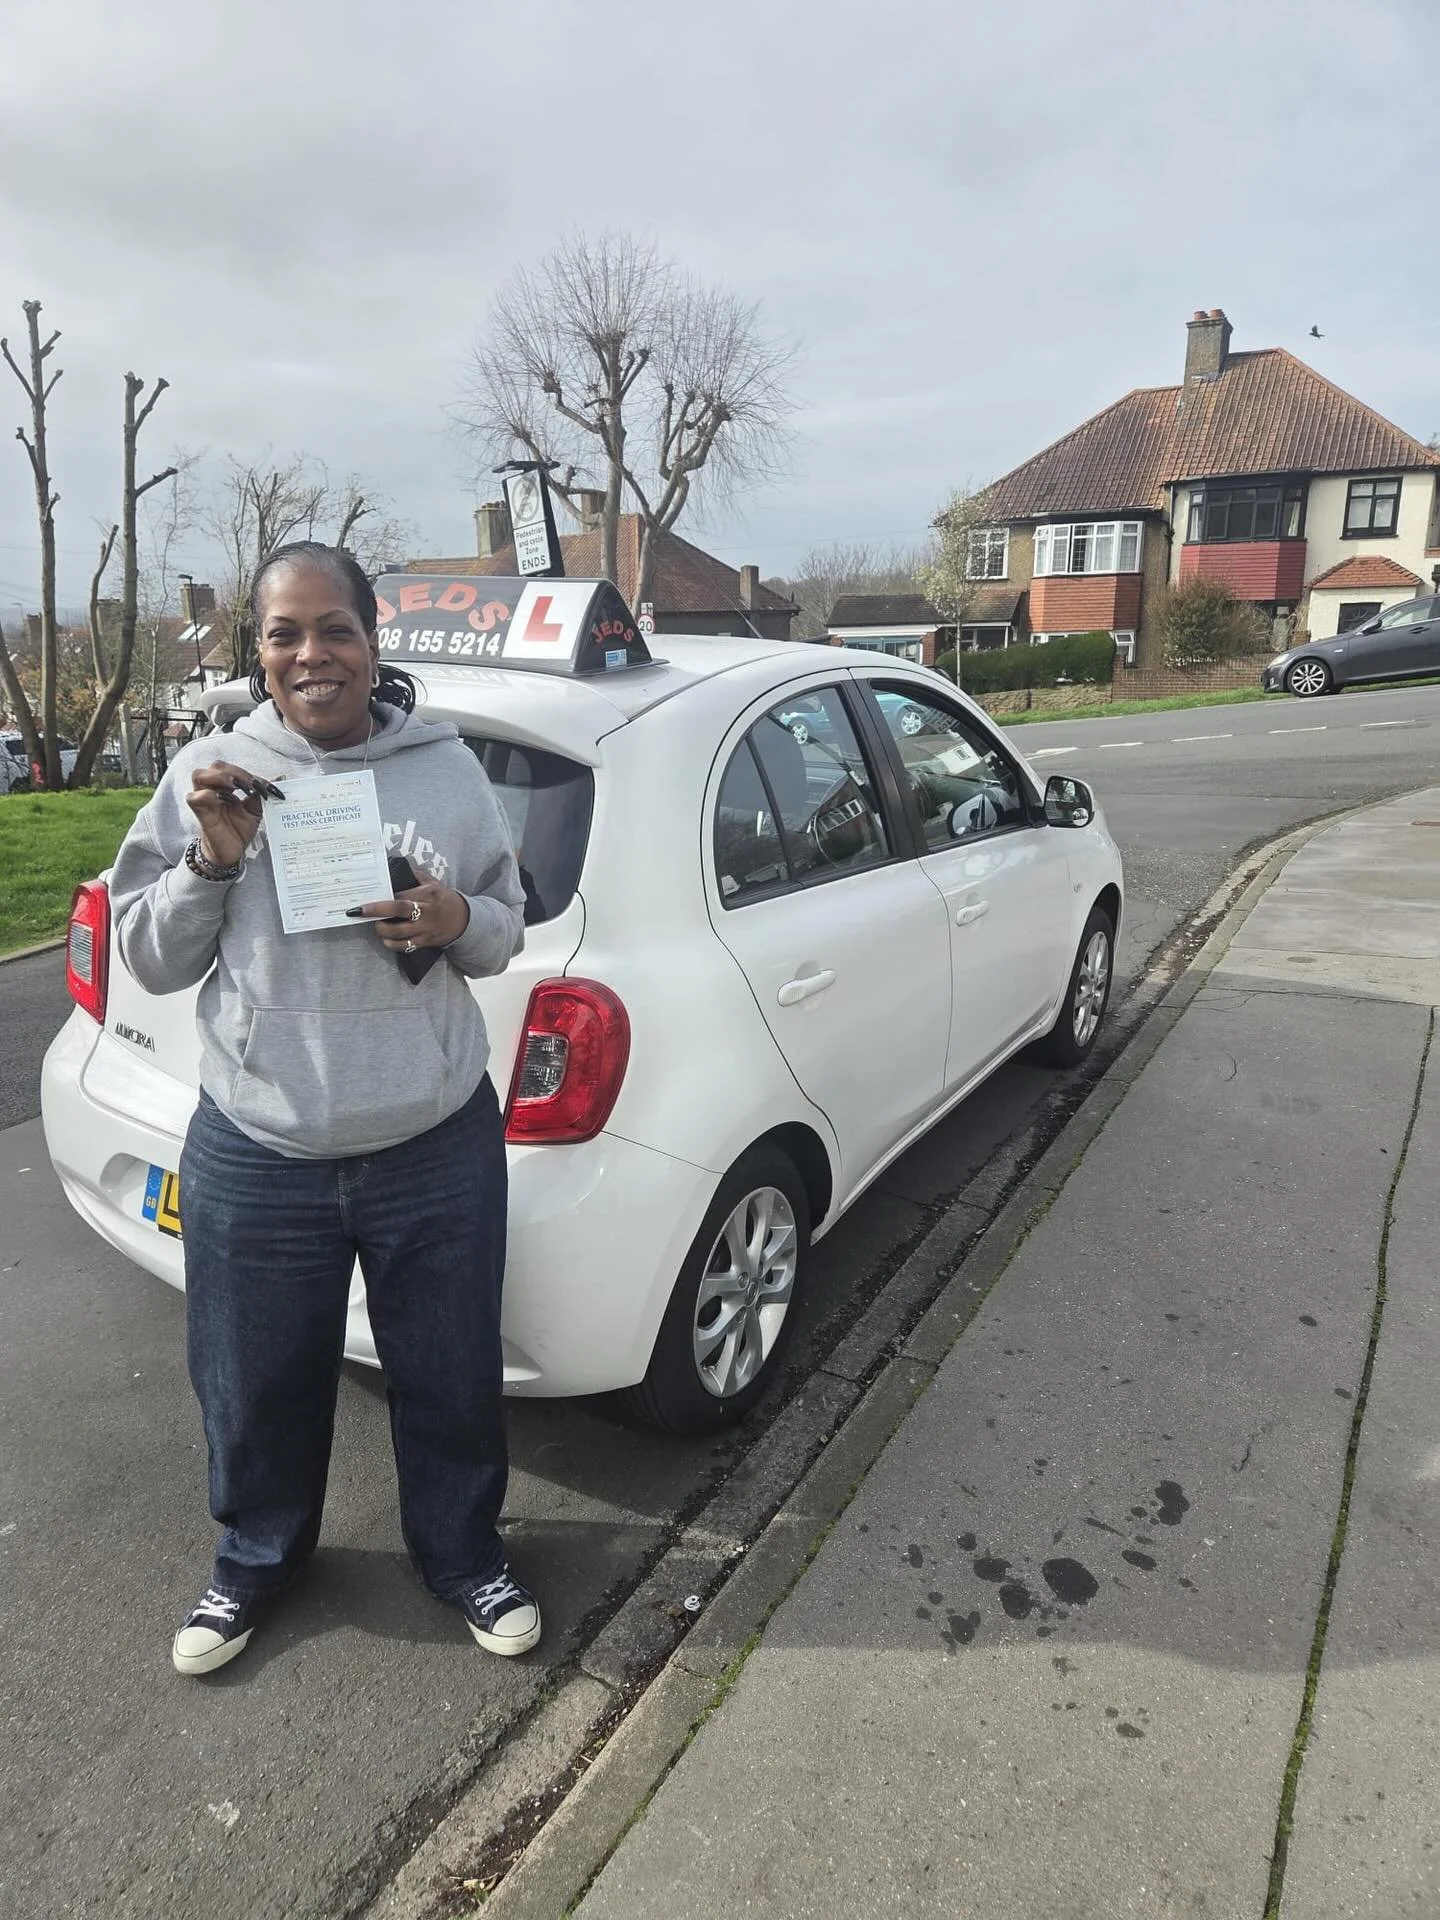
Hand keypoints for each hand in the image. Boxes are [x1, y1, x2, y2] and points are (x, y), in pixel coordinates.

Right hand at [186, 762, 284, 868]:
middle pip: (216, 766)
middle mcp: (211, 788)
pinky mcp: (199, 812)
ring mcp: (203, 799)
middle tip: (252, 785)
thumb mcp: (255, 810)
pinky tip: (225, 799)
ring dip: (221, 778)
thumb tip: (279, 778)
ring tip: (238, 788)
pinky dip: (209, 795)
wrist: (232, 851)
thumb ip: (262, 793)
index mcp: (225, 785)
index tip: (268, 787)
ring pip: (200, 775)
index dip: (251, 775)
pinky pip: (195, 797)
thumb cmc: (239, 829)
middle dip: (237, 772)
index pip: (234, 769)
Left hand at [346, 877, 470, 951]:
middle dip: (377, 911)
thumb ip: (417, 875)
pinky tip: (385, 939)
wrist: (464, 921)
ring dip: (382, 930)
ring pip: (399, 932)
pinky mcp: (425, 942)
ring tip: (376, 925)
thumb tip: (396, 868)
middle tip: (360, 911)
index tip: (368, 898)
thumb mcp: (434, 883)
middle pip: (399, 910)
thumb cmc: (444, 900)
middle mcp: (426, 911)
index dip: (385, 897)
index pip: (403, 894)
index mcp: (428, 894)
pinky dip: (392, 944)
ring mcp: (425, 928)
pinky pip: (405, 946)